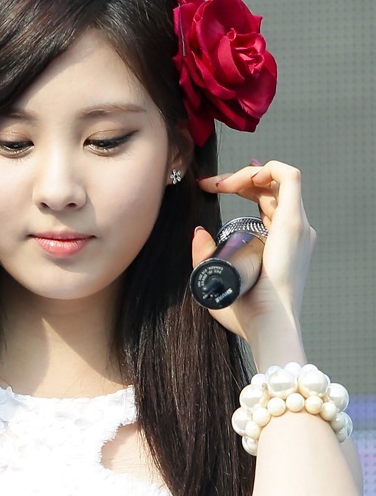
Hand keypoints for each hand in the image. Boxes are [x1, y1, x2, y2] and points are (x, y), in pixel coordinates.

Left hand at [194, 161, 315, 351]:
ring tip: (221, 184)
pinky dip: (268, 168)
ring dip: (247, 173)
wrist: (266, 326)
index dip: (240, 188)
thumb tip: (199, 232)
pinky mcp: (294, 222)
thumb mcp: (218, 280)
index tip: (210, 189)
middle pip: (269, 189)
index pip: (264, 202)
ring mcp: (297, 226)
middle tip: (210, 184)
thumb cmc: (247, 315)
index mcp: (280, 244)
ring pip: (279, 180)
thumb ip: (206, 258)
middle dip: (238, 179)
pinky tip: (244, 177)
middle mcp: (293, 232)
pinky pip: (290, 177)